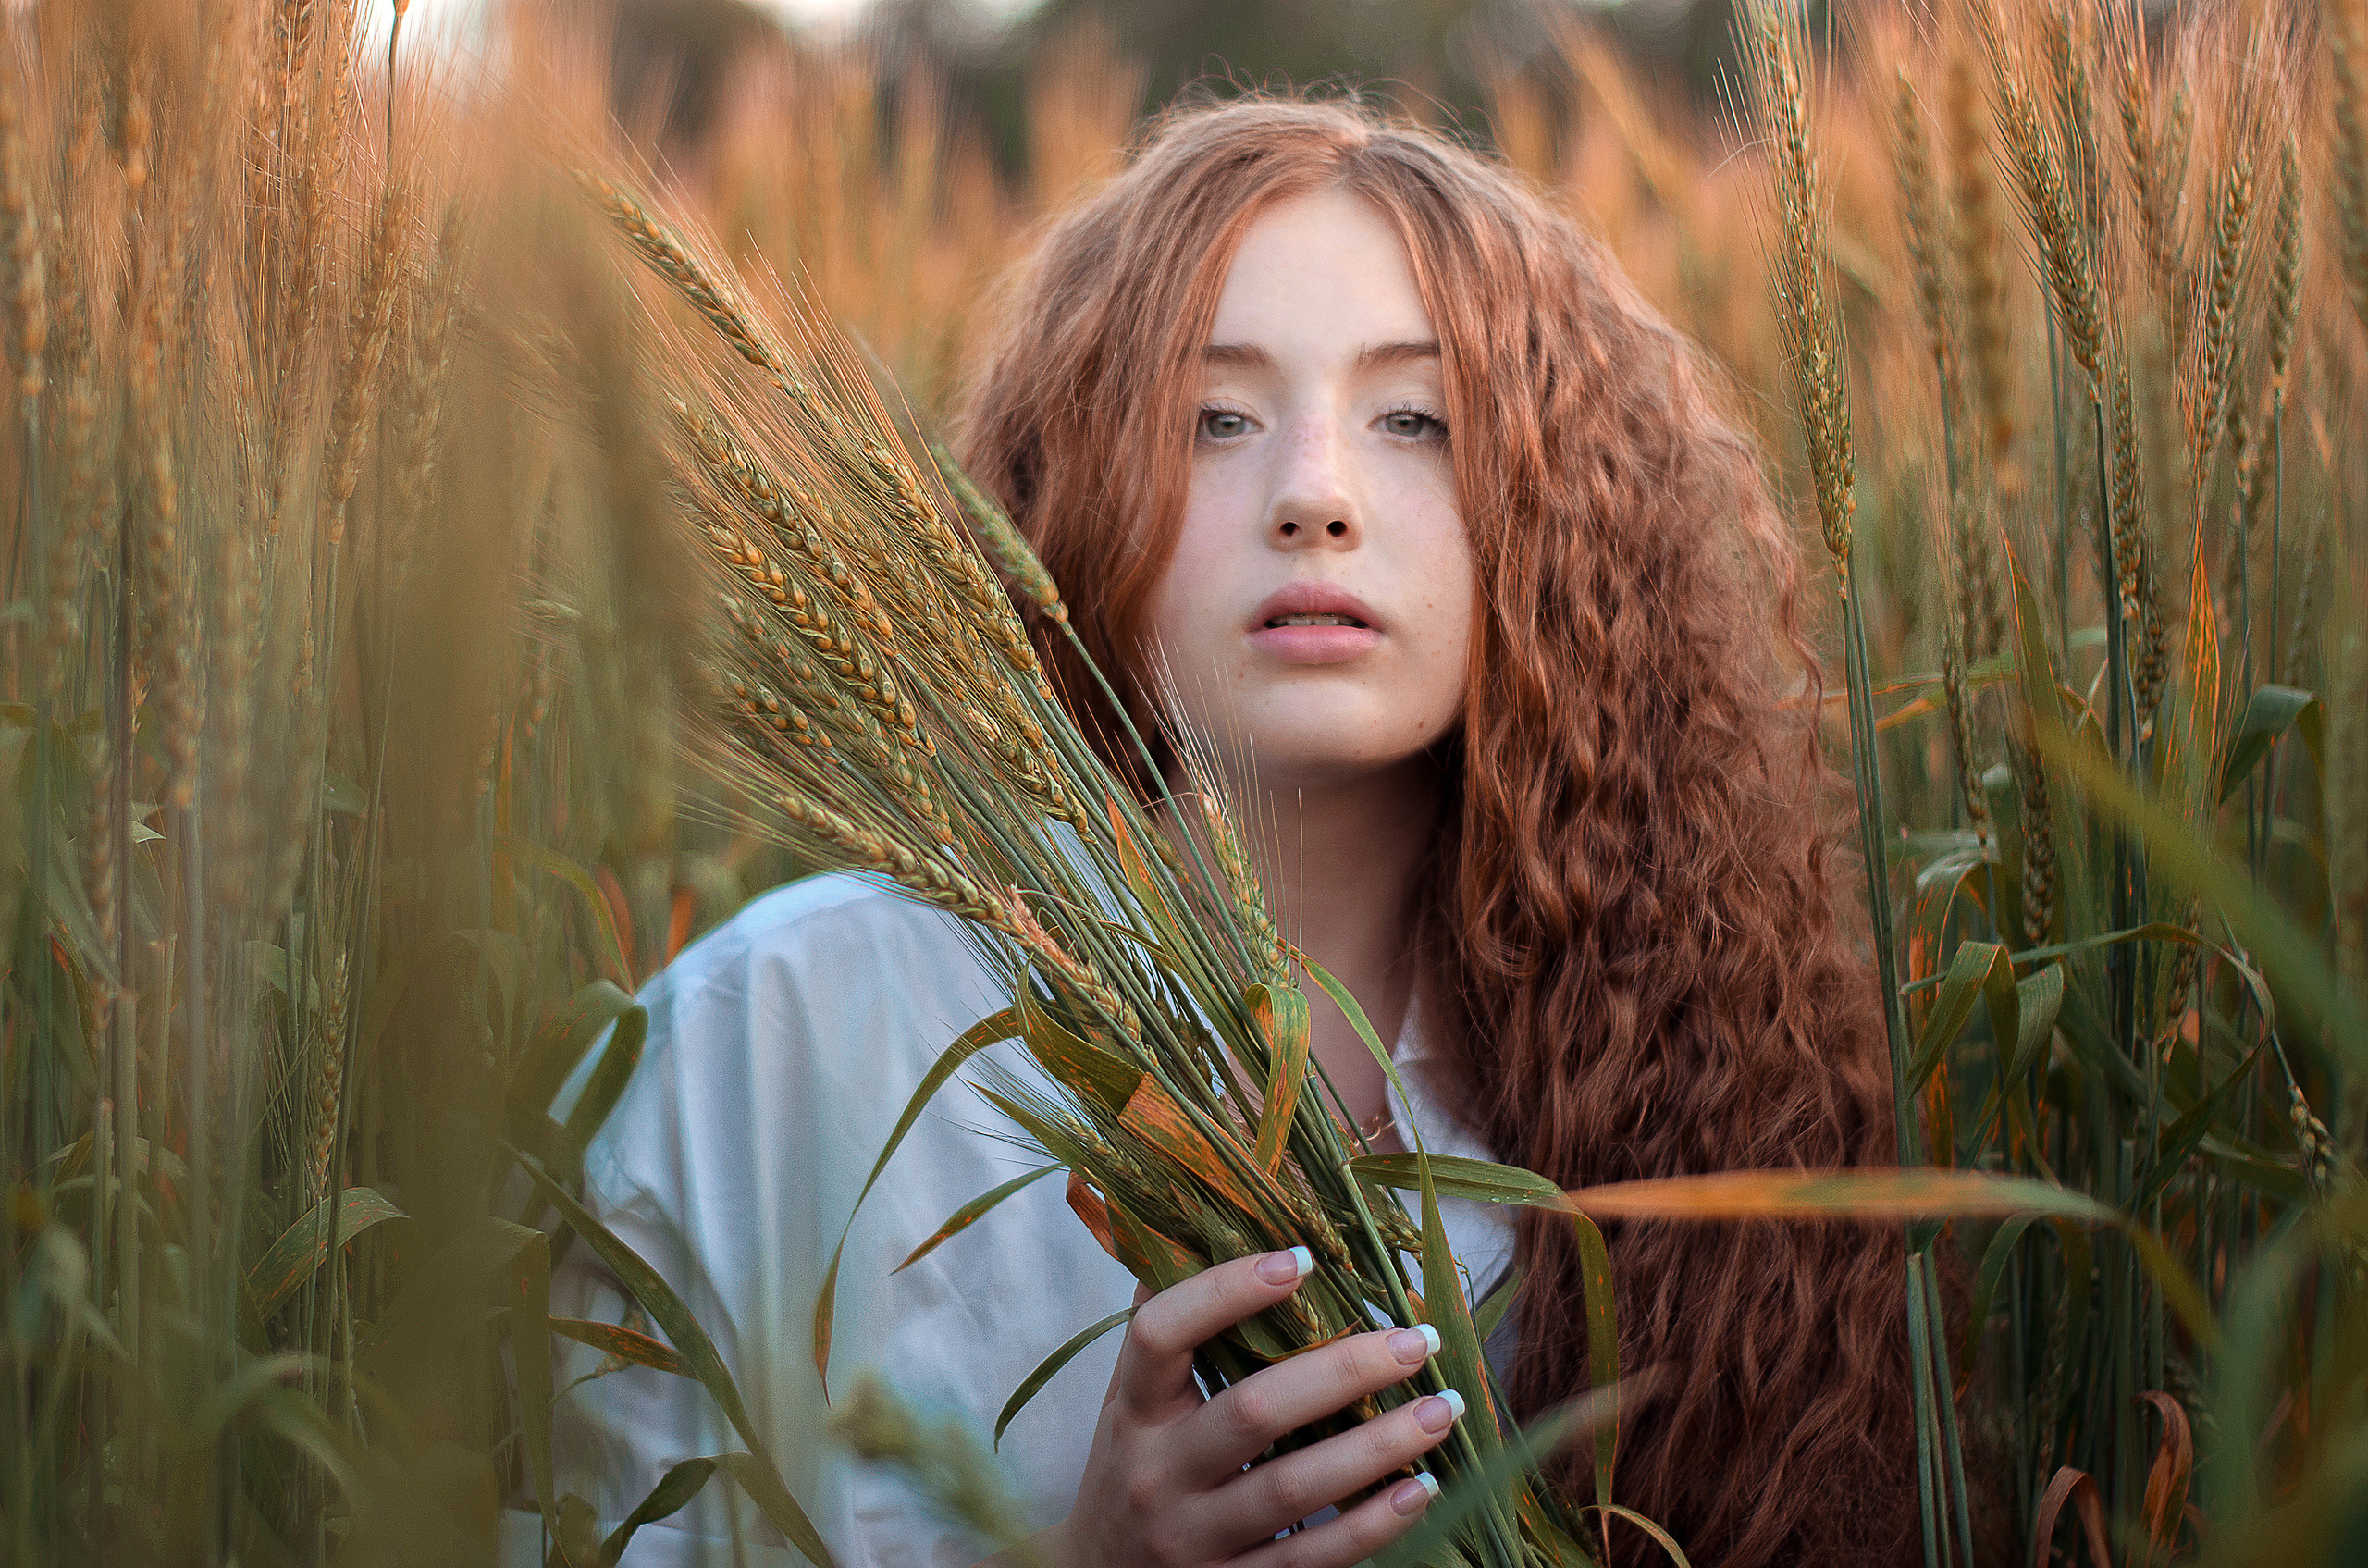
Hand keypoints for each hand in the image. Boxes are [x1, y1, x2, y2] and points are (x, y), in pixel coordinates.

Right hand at [1045, 1247, 1462, 1567]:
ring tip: (1444, 1408)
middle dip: (1344, 1371)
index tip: (1300, 1258)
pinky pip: (1312, 1559)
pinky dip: (1373, 1524)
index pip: (1161, 1334)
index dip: (1227, 1291)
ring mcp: (1196, 1538)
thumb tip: (1210, 1214)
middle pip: (1253, 1412)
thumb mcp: (1134, 1396)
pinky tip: (1421, 1487)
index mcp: (1135, 1408)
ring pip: (1296, 1490)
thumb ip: (1169, 1317)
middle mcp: (1160, 1473)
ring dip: (1380, 1446)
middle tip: (1416, 1339)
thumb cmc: (1137, 1461)